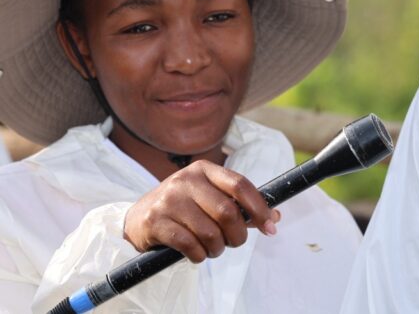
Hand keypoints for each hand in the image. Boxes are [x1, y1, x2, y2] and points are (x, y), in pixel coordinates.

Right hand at [123, 160, 280, 262]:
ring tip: (214, 249)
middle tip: (235, 242)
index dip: (260, 208)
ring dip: (218, 248)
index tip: (270, 226)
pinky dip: (200, 255)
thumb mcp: (210, 197)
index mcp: (205, 169)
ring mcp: (169, 200)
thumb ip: (241, 206)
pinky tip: (198, 254)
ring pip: (210, 231)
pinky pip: (190, 245)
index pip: (240, 185)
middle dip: (238, 234)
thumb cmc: (184, 208)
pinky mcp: (155, 221)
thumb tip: (275, 217)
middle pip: (227, 212)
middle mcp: (186, 180)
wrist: (138, 217)